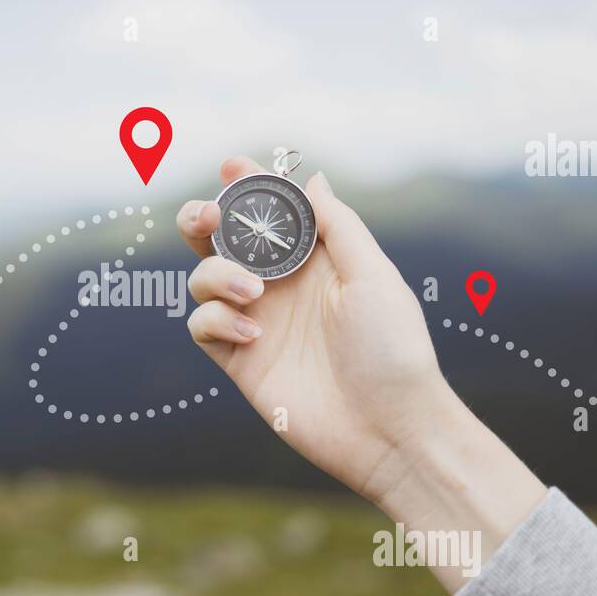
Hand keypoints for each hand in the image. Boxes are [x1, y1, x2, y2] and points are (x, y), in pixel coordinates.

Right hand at [178, 156, 545, 590]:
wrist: (389, 429)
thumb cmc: (394, 351)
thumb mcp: (373, 275)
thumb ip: (337, 226)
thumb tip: (312, 180)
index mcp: (315, 261)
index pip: (271, 213)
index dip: (248, 186)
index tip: (233, 166)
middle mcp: (281, 287)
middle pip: (222, 240)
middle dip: (203, 218)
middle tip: (206, 217)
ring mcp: (258, 322)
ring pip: (204, 278)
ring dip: (217, 273)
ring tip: (253, 293)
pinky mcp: (240, 361)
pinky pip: (202, 325)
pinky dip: (215, 318)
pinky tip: (251, 333)